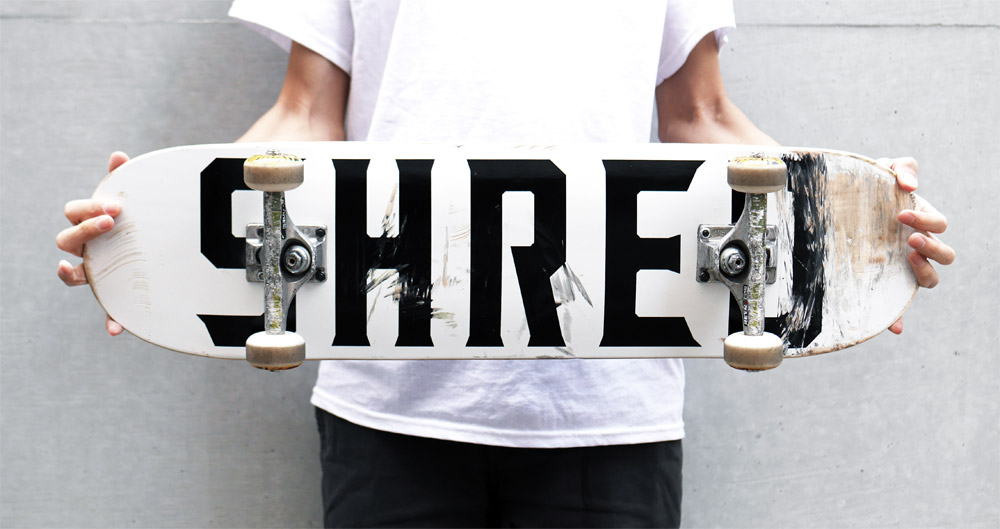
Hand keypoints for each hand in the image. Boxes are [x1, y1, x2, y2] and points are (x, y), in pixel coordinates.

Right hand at [56, 151, 129, 335]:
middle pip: (67, 240)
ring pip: (74, 276)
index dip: (89, 208)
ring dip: (71, 273)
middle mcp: (88, 249)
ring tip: (72, 270)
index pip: (74, 213)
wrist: (168, 244)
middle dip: (85, 230)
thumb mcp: (139, 199)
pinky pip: (108, 311)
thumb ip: (126, 180)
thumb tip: (118, 156)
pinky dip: (111, 320)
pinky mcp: (116, 295)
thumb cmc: (144, 220)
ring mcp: (99, 274)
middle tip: (112, 221)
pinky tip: (116, 330)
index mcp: (90, 223)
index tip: (116, 207)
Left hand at [877, 157, 955, 333]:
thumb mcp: (882, 171)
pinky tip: (894, 328)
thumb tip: (910, 185)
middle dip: (932, 247)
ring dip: (925, 273)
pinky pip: (898, 307)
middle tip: (909, 239)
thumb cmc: (867, 188)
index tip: (901, 213)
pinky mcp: (885, 283)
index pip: (938, 226)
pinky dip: (899, 319)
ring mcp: (902, 267)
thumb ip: (901, 167)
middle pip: (945, 255)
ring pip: (930, 279)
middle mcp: (916, 247)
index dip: (927, 221)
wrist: (837, 207)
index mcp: (920, 222)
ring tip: (907, 257)